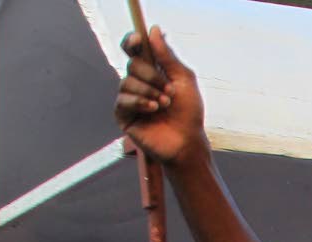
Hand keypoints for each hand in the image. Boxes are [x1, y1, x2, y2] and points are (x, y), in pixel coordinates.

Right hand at [114, 27, 207, 168]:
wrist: (187, 142)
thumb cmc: (189, 113)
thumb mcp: (183, 80)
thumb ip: (168, 56)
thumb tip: (154, 30)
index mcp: (151, 71)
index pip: (134, 49)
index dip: (133, 41)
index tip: (139, 41)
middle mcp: (138, 82)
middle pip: (132, 64)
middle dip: (152, 75)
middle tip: (170, 91)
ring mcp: (129, 98)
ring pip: (127, 82)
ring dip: (149, 91)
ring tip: (165, 104)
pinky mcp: (124, 115)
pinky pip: (122, 100)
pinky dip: (139, 102)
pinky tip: (153, 109)